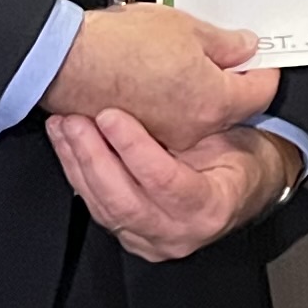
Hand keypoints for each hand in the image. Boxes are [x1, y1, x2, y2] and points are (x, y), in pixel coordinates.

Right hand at [45, 4, 275, 149]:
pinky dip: (168, 105)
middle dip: (230, 80)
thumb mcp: (186, 29)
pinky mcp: (138, 134)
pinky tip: (156, 79)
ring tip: (180, 61)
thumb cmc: (118, 46)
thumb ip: (225, 43)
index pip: (261, 91)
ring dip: (198, 92)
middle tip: (222, 55)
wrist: (65, 61)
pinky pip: (166, 124)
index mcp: (213, 103)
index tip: (261, 57)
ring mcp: (164, 137)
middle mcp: (192, 129)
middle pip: (229, 107)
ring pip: (196, 116)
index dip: (264, 67)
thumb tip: (244, 46)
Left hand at [46, 107, 298, 260]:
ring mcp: (150, 238)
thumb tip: (205, 69)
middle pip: (124, 202)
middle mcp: (177, 232)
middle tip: (76, 120)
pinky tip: (65, 143)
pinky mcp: (129, 233)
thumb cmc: (242, 160)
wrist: (243, 189)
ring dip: (78, 162)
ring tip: (64, 124)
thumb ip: (210, 113)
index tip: (111, 116)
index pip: (167, 183)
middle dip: (94, 157)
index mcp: (210, 207)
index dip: (135, 150)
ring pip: (103, 206)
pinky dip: (77, 171)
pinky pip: (96, 205)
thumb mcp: (236, 135)